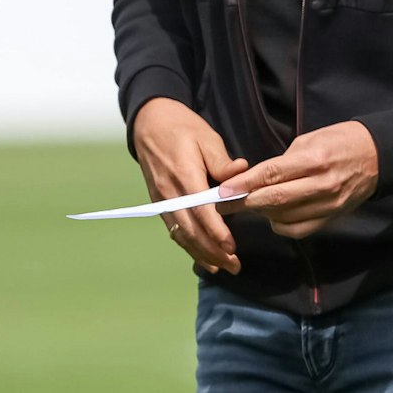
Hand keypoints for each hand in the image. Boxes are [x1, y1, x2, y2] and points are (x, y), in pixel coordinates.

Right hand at [132, 97, 247, 274]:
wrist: (150, 124)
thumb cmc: (183, 128)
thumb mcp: (207, 137)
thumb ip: (223, 161)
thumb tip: (242, 173)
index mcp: (184, 174)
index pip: (201, 210)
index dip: (216, 231)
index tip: (231, 246)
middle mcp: (170, 192)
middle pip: (191, 229)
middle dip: (212, 251)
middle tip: (235, 266)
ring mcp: (162, 200)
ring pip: (181, 234)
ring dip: (201, 254)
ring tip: (223, 267)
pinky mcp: (159, 204)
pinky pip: (174, 230)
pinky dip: (188, 247)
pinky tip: (203, 258)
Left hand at [219, 120, 377, 238]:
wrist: (377, 156)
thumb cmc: (339, 140)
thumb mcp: (309, 140)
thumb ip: (284, 162)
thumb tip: (257, 179)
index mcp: (314, 160)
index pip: (271, 174)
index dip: (244, 184)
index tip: (223, 191)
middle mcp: (321, 185)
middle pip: (274, 199)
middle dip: (244, 203)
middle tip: (222, 204)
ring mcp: (328, 205)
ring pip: (284, 217)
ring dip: (261, 213)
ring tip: (250, 204)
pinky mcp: (332, 218)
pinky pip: (298, 229)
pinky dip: (281, 224)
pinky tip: (275, 215)